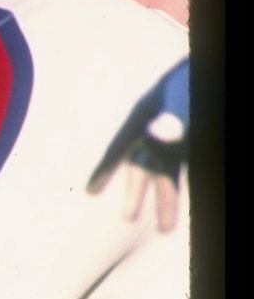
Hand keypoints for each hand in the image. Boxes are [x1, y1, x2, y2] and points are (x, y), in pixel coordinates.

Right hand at [90, 57, 187, 234]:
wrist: (206, 70)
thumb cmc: (195, 81)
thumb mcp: (186, 97)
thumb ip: (176, 114)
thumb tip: (158, 134)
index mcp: (148, 113)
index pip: (122, 145)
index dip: (106, 168)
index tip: (91, 191)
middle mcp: (160, 124)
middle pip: (144, 163)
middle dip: (137, 192)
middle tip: (127, 219)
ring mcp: (180, 129)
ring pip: (165, 167)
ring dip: (164, 196)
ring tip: (164, 229)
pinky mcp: (194, 135)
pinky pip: (184, 162)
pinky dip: (178, 180)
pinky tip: (178, 196)